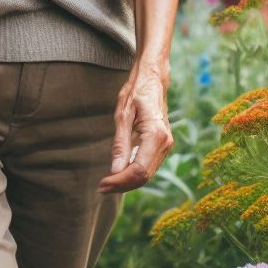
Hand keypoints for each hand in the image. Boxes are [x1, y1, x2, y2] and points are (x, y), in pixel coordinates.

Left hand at [97, 64, 172, 193]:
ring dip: (127, 181)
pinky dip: (133, 173)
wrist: (152, 79)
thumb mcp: (123, 115)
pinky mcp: (162, 145)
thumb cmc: (136, 92)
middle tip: (101, 187)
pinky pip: (148, 165)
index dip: (120, 181)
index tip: (102, 184)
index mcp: (156, 135)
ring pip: (147, 173)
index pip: (138, 170)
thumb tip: (115, 170)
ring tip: (107, 183)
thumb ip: (120, 144)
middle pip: (143, 176)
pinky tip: (118, 173)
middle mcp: (165, 144)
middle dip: (122, 185)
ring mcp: (166, 145)